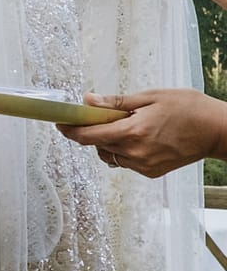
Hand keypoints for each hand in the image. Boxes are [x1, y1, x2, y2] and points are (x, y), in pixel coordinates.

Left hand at [57, 88, 226, 177]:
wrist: (218, 131)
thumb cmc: (188, 108)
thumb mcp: (151, 97)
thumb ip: (116, 103)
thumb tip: (87, 101)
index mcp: (132, 133)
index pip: (88, 136)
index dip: (70, 130)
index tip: (60, 122)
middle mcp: (134, 153)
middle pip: (96, 145)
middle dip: (93, 130)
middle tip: (102, 115)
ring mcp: (143, 166)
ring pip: (110, 155)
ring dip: (109, 142)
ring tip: (129, 125)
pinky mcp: (151, 173)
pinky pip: (125, 162)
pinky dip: (124, 150)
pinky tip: (140, 138)